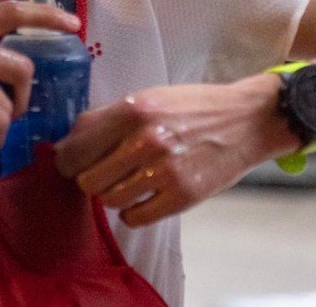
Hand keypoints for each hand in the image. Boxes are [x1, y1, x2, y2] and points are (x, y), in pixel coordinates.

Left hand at [52, 76, 298, 226]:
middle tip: (104, 174)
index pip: (76, 147)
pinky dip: (133, 212)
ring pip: (108, 199)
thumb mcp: (149, 98)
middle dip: (91, 178)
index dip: (68, 159)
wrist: (247, 120)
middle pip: (87, 179)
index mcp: (133, 110)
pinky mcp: (182, 196)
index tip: (71, 163)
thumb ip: (109, 119)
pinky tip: (143, 199)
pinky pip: (135, 217)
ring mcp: (164, 170)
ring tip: (130, 183)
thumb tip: (68, 143)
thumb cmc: (194, 108)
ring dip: (114, 195)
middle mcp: (144, 140)